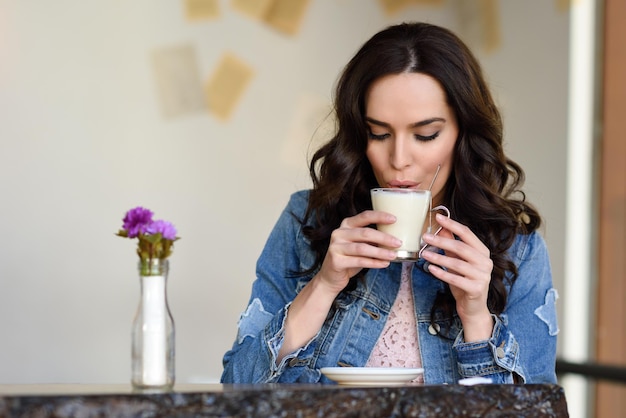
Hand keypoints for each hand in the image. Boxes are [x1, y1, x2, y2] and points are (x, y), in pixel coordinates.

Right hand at [315, 210, 400, 293]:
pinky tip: (384, 264)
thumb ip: (371, 239)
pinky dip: (374, 263)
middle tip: (398, 242)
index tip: (394, 219)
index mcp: (346, 224)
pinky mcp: (336, 260)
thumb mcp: (359, 244)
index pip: (364, 216)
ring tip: (393, 255)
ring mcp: (336, 246)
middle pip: (365, 233)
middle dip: (384, 237)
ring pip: (363, 248)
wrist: (331, 277)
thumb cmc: (349, 258)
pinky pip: (359, 261)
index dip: (380, 216)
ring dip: (380, 252)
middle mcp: (339, 233)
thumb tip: (394, 236)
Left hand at [420, 213, 493, 340]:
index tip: (438, 216)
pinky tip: (429, 268)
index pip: (467, 233)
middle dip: (442, 240)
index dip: (452, 224)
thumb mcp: (457, 260)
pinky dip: (441, 273)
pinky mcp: (476, 289)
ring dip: (438, 257)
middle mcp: (486, 262)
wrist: (473, 308)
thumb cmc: (464, 281)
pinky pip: (455, 279)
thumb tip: (442, 227)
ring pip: (457, 263)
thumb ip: (452, 244)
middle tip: (425, 236)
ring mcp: (483, 276)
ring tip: (424, 253)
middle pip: (461, 247)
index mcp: (482, 252)